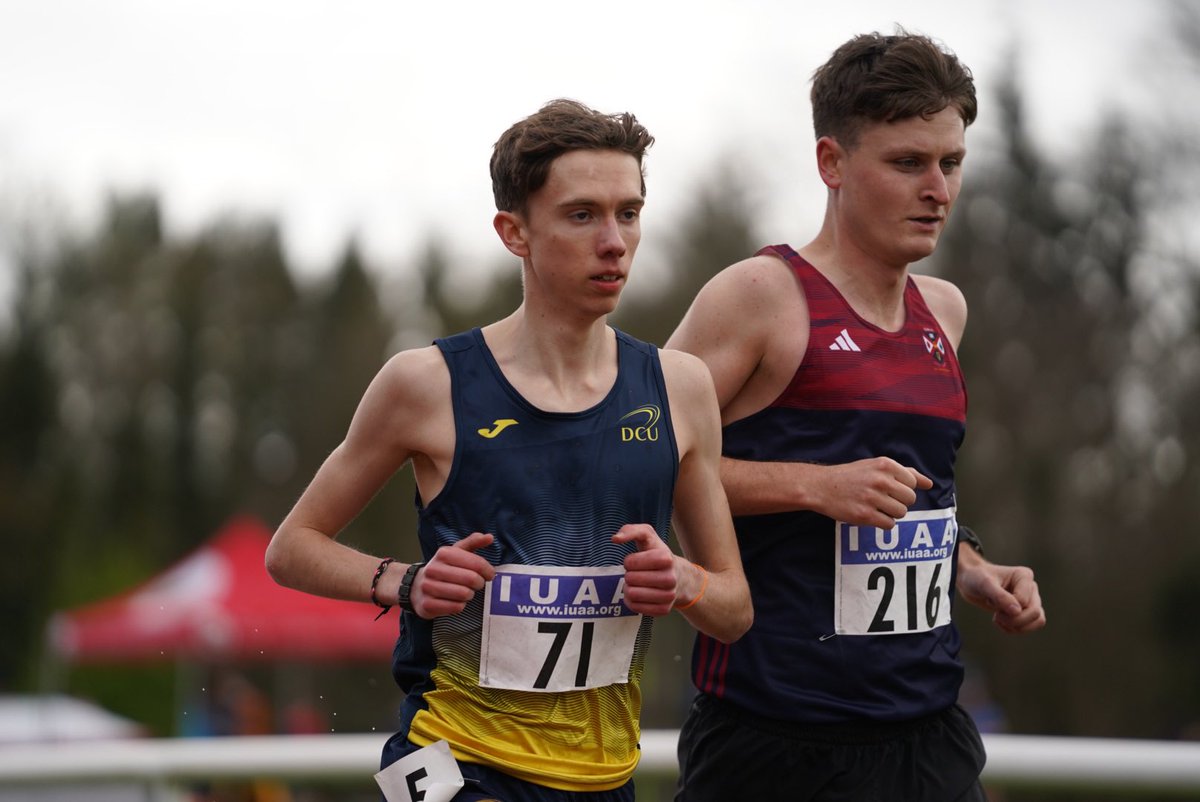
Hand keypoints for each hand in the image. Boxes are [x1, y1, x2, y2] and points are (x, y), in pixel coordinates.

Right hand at [411, 532, 495, 617]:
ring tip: (465, 591)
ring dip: (469, 595)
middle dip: (479, 583)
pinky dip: (460, 605)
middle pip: (471, 579)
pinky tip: (455, 600)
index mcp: (443, 553)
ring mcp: (428, 587)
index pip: (476, 563)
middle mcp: (433, 569)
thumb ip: (473, 542)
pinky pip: (456, 607)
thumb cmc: (443, 568)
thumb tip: (490, 537)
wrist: (415, 587)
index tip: (489, 574)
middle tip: (477, 584)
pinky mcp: (427, 605)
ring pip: (464, 594)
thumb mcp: (455, 552)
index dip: (487, 570)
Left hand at [612, 524, 676, 616]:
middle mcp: (670, 578)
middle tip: (638, 573)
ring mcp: (668, 596)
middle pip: (630, 579)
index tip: (637, 561)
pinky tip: (641, 594)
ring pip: (632, 594)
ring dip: (630, 588)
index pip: (630, 563)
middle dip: (630, 575)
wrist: (681, 578)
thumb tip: (615, 538)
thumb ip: (631, 530)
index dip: (629, 561)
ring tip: (638, 583)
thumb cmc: (659, 555)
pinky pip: (635, 607)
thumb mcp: (648, 536)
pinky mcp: (664, 610)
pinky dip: (633, 600)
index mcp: (666, 558)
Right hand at [814, 457, 932, 528]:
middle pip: (910, 499)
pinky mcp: (865, 515)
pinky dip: (883, 523)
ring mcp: (872, 498)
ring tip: (876, 507)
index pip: (912, 483)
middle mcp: (880, 480)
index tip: (887, 488)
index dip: (902, 488)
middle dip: (899, 501)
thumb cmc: (851, 476)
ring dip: (891, 513)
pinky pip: (890, 524)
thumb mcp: (876, 467)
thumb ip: (904, 473)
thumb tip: (929, 484)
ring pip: (901, 513)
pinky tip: (871, 515)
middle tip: (882, 499)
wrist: (822, 486)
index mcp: (885, 465)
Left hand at [957, 554, 1045, 633]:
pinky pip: (1030, 626)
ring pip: (1038, 621)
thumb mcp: (984, 584)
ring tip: (999, 620)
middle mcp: (1031, 587)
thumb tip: (1017, 611)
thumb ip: (1000, 596)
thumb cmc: (976, 578)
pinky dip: (1015, 630)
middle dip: (1014, 620)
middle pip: (1035, 613)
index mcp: (1024, 576)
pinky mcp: (1026, 610)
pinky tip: (1000, 622)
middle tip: (997, 617)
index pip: (1023, 601)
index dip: (1006, 607)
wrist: (970, 582)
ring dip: (1017, 627)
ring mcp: (1030, 599)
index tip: (989, 600)